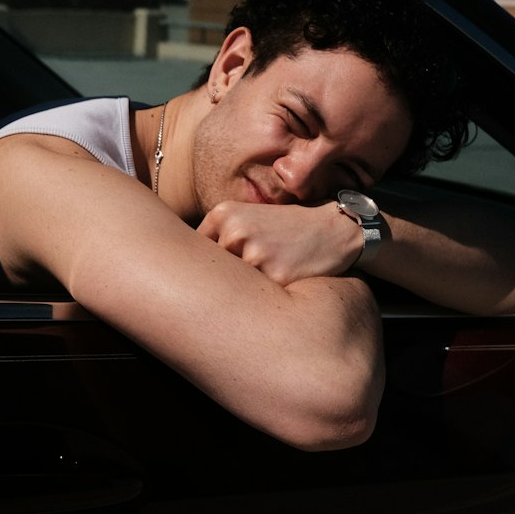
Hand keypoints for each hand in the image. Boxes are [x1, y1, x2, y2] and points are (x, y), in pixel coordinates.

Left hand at [196, 200, 362, 284]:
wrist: (334, 229)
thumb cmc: (287, 227)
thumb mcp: (250, 217)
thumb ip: (219, 236)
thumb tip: (181, 273)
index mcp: (224, 214)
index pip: (196, 252)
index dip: (206, 268)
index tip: (211, 276)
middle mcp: (235, 232)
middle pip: (211, 272)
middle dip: (221, 282)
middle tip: (237, 284)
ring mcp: (254, 254)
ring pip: (232, 287)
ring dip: (242, 292)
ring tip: (263, 282)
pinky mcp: (273, 276)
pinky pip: (256, 298)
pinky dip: (262, 299)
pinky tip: (278, 288)